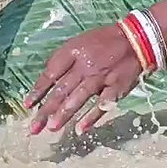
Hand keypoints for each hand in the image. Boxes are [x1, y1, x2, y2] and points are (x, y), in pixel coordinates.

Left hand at [25, 24, 142, 135]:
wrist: (138, 38)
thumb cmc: (104, 42)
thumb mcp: (80, 43)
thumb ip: (64, 61)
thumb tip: (48, 81)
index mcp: (74, 52)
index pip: (51, 73)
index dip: (38, 90)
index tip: (28, 105)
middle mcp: (85, 65)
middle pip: (62, 89)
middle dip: (46, 110)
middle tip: (34, 128)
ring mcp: (101, 77)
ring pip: (79, 97)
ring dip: (65, 113)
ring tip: (52, 128)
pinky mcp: (117, 86)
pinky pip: (103, 103)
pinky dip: (92, 116)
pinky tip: (81, 129)